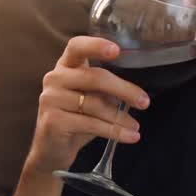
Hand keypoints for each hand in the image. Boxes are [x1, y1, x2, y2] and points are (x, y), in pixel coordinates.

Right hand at [23, 35, 149, 177]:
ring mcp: (50, 99)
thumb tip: (135, 93)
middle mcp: (54, 78)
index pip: (76, 46)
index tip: (117, 50)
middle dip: (123, 90)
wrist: (51, 150)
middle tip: (144, 102)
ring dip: (120, 117)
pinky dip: (114, 131)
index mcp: (65, 66)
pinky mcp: (53, 120)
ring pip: (95, 104)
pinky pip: (91, 124)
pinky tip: (129, 137)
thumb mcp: (91, 100)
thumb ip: (105, 91)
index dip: (96, 45)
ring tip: (135, 127)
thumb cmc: (75, 120)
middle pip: (94, 77)